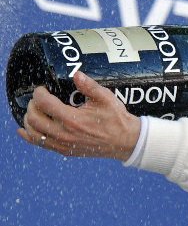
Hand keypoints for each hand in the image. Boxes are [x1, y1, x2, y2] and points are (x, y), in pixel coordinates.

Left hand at [17, 72, 140, 161]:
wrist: (124, 141)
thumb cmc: (116, 118)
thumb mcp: (106, 98)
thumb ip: (89, 86)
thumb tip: (76, 74)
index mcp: (73, 119)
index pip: (45, 104)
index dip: (39, 93)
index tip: (42, 89)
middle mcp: (64, 133)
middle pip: (34, 119)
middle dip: (32, 105)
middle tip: (39, 99)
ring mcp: (63, 144)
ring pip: (34, 133)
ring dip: (29, 120)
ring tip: (34, 111)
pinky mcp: (64, 150)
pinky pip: (40, 144)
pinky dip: (30, 136)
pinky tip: (26, 130)